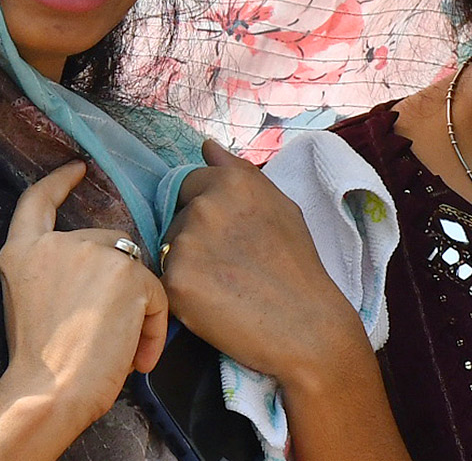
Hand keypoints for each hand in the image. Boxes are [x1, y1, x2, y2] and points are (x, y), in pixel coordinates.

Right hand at [0, 161, 168, 430]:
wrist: (46, 393)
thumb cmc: (40, 366)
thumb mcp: (32, 303)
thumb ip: (59, 274)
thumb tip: (108, 269)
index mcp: (24, 253)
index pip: (37, 202)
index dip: (58, 182)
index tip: (77, 168)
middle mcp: (58, 243)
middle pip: (109, 244)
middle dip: (119, 284)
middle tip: (107, 335)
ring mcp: (94, 253)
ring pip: (137, 272)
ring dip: (138, 311)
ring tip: (121, 352)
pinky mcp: (129, 272)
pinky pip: (158, 296)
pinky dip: (154, 329)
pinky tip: (136, 358)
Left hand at [160, 141, 366, 387]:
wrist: (305, 325)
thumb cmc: (297, 264)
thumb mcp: (279, 205)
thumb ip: (239, 171)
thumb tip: (206, 145)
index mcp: (233, 181)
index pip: (190, 182)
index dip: (206, 207)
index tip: (227, 234)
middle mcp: (206, 204)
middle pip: (177, 214)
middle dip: (195, 234)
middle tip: (229, 263)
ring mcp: (188, 242)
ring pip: (169, 245)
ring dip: (186, 261)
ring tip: (223, 284)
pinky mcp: (175, 280)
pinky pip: (166, 278)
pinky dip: (183, 291)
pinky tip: (212, 302)